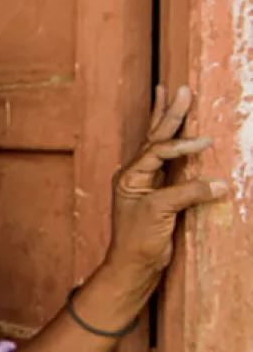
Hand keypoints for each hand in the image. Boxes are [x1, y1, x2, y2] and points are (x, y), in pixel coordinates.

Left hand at [103, 85, 229, 288]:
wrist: (134, 264)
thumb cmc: (139, 239)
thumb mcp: (162, 213)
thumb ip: (189, 194)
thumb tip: (222, 184)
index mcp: (130, 175)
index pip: (158, 151)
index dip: (182, 145)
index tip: (207, 143)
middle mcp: (135, 173)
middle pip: (155, 136)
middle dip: (169, 112)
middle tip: (179, 87)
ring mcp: (146, 180)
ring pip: (159, 142)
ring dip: (166, 118)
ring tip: (168, 92)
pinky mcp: (159, 190)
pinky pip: (168, 159)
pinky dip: (176, 142)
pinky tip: (175, 128)